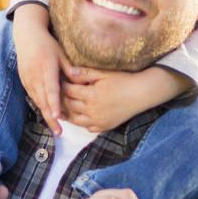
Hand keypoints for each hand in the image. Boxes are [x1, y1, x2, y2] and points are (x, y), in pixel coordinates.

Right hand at [12, 4, 74, 134]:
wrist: (26, 36)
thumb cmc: (47, 43)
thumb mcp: (60, 53)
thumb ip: (69, 68)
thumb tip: (80, 80)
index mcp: (46, 68)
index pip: (51, 90)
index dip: (54, 104)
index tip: (58, 117)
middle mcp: (35, 76)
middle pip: (43, 101)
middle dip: (50, 118)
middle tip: (59, 132)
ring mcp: (28, 79)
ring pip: (37, 101)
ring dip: (45, 114)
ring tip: (55, 127)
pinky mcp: (24, 81)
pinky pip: (33, 96)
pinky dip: (40, 106)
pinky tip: (47, 114)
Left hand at [61, 66, 189, 132]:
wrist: (141, 94)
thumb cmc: (123, 80)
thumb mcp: (103, 73)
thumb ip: (85, 73)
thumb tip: (68, 71)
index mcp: (91, 96)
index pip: (68, 91)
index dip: (61, 85)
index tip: (57, 80)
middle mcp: (92, 111)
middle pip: (69, 105)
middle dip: (61, 98)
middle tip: (56, 92)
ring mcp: (98, 121)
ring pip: (75, 119)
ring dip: (68, 112)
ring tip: (63, 104)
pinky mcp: (104, 127)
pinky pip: (87, 127)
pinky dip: (80, 122)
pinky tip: (78, 115)